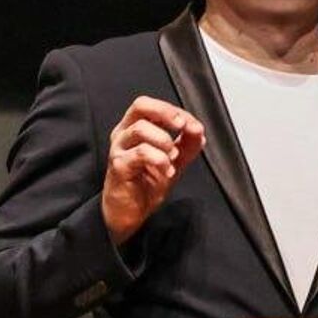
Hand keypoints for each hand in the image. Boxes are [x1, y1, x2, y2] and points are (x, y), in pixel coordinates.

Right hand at [102, 96, 205, 245]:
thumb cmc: (146, 183)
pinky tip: (166, 171)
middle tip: (182, 126)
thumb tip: (198, 129)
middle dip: (166, 113)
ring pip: (141, 129)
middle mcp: (123, 133)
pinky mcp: (118, 166)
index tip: (192, 125)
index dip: (175, 111)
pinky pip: (141, 153)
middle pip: (141, 105)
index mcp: (134, 127)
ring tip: (172, 158)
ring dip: (164, 141)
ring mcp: (119, 149)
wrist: (130, 212)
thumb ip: (187, 144)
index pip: (153, 106)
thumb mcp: (173, 160)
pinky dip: (160, 160)